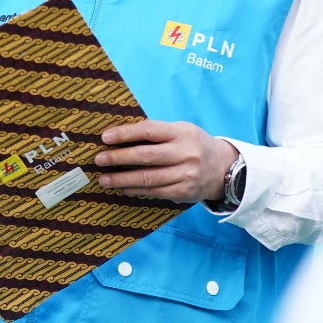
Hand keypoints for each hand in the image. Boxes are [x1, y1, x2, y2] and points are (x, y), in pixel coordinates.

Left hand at [94, 120, 238, 202]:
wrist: (223, 168)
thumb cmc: (194, 145)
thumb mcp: (181, 131)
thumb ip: (157, 133)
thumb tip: (121, 137)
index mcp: (182, 133)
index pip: (149, 130)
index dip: (125, 133)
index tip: (105, 137)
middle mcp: (185, 153)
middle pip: (146, 156)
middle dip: (118, 158)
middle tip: (99, 159)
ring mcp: (186, 174)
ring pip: (148, 178)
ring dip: (122, 179)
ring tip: (104, 179)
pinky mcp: (184, 192)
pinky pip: (154, 192)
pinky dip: (135, 190)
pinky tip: (122, 188)